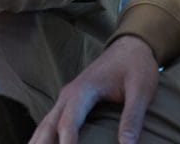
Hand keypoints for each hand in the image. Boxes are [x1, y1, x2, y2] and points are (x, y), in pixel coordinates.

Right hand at [33, 35, 159, 143]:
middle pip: (49, 124)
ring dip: (38, 140)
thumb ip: (132, 117)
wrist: (130, 46)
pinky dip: (45, 135)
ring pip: (46, 123)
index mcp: (83, 90)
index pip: (69, 121)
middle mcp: (69, 94)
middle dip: (42, 143)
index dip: (66, 142)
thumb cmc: (136, 67)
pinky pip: (52, 121)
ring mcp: (67, 97)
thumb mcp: (141, 90)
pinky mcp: (71, 102)